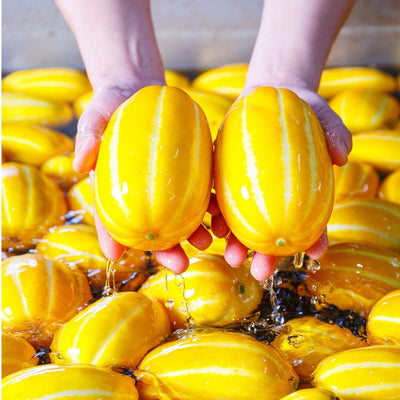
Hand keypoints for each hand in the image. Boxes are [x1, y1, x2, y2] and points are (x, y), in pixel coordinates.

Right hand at [75, 85, 212, 272]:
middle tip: (181, 265)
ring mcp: (168, 184)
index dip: (113, 237)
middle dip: (166, 249)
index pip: (112, 217)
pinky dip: (210, 205)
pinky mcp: (189, 170)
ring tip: (207, 243)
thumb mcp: (96, 115)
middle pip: (153, 227)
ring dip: (194, 233)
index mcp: (117, 187)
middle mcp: (144, 193)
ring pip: (180, 216)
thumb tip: (80, 164)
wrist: (141, 91)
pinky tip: (221, 215)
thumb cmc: (113, 105)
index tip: (116, 256)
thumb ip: (88, 136)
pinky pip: (200, 190)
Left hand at [212, 86, 351, 280]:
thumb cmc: (299, 108)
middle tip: (259, 271)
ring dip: (235, 243)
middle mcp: (272, 197)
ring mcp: (247, 190)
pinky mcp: (225, 177)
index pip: (310, 221)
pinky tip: (212, 225)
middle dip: (266, 255)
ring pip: (242, 224)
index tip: (315, 254)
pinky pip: (219, 199)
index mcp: (299, 192)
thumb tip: (342, 155)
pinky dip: (215, 214)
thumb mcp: (320, 115)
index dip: (314, 239)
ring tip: (230, 256)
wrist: (267, 95)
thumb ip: (334, 132)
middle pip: (271, 233)